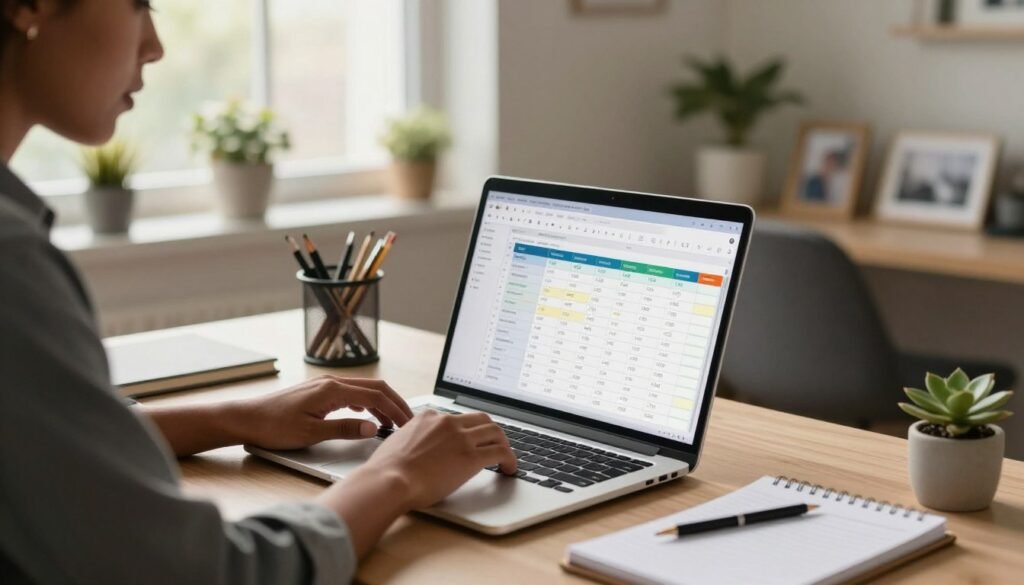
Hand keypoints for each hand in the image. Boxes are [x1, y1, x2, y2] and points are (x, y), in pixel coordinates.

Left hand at [238, 375, 413, 449]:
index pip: (376, 397)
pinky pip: (352, 393)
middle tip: (408, 422)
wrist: (247, 419)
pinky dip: (367, 403)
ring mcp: (326, 385)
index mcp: (333, 390)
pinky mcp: (320, 391)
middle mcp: (332, 382)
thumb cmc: (274, 427)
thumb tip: (372, 428)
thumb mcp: (311, 433)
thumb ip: (344, 429)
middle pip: (375, 388)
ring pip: (364, 389)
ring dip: (381, 404)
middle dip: (395, 404)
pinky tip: (367, 417)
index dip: (395, 411)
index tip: (408, 425)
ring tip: (391, 423)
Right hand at [357, 410, 517, 510]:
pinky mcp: (471, 457)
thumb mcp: (398, 443)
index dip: (466, 431)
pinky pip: (501, 452)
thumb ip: (412, 440)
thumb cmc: (387, 471)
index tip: (469, 441)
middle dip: (490, 432)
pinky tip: (510, 469)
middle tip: (494, 444)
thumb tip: (415, 451)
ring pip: (495, 431)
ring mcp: (461, 438)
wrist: (389, 480)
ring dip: (503, 443)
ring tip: (506, 458)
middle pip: (481, 419)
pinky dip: (510, 459)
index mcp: (428, 417)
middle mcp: (447, 422)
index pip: (455, 419)